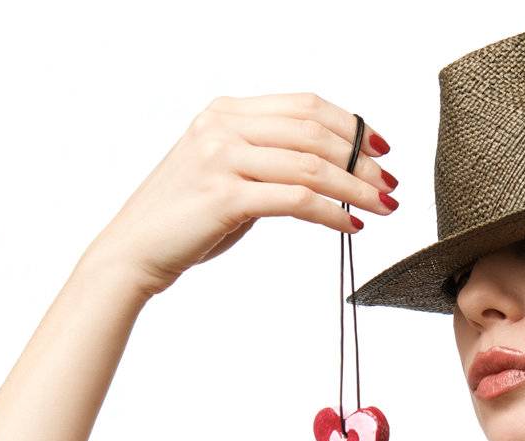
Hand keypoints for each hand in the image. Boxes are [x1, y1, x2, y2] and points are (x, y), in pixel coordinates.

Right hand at [87, 92, 396, 296]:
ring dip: (357, 188)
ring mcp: (221, 158)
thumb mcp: (227, 173)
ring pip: (312, 165)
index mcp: (225, 112)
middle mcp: (222, 126)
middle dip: (362, 160)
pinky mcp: (225, 195)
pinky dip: (333, 213)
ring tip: (383, 207)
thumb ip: (267, 159)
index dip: (351, 125)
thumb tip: (328, 168)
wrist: (134, 251)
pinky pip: (298, 199)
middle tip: (391, 184)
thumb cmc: (184, 219)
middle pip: (314, 131)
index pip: (305, 106)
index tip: (381, 149)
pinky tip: (351, 227)